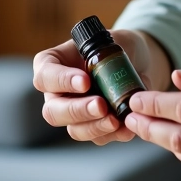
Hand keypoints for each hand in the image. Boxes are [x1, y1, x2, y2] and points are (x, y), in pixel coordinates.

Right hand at [33, 29, 170, 144]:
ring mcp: (73, 114)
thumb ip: (106, 57)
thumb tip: (114, 80)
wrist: (135, 62)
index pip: (45, 77)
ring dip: (95, 127)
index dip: (62, 81)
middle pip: (53, 111)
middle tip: (101, 105)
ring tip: (117, 120)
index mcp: (51, 66)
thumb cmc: (114, 47)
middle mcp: (57, 93)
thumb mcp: (108, 42)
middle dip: (78, 110)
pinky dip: (114, 134)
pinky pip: (98, 138)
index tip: (85, 81)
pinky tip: (127, 127)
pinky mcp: (93, 127)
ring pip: (75, 130)